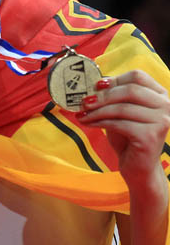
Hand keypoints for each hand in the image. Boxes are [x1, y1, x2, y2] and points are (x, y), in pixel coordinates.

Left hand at [76, 70, 169, 185]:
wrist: (139, 168)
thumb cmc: (128, 138)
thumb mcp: (121, 112)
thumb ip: (113, 97)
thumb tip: (92, 84)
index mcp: (160, 95)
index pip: (137, 76)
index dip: (114, 79)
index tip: (95, 86)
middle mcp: (166, 105)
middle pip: (129, 90)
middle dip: (103, 95)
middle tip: (84, 101)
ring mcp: (161, 120)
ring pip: (122, 108)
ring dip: (97, 111)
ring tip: (82, 114)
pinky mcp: (150, 136)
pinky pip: (119, 123)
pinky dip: (99, 122)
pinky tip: (88, 124)